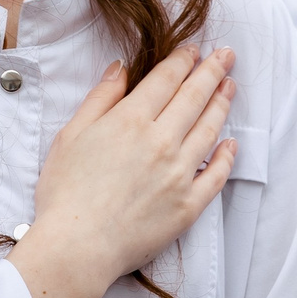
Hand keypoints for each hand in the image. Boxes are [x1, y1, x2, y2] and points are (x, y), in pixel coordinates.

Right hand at [8, 47, 237, 297]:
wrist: (76, 247)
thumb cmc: (65, 193)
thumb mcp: (71, 135)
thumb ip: (100, 98)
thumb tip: (120, 68)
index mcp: (131, 120)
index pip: (166, 79)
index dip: (183, 60)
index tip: (194, 49)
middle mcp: (161, 141)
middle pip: (194, 97)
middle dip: (213, 71)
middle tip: (227, 55)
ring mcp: (179, 174)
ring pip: (210, 129)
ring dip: (222, 104)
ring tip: (231, 87)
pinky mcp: (188, 205)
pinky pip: (216, 176)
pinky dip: (227, 156)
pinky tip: (231, 143)